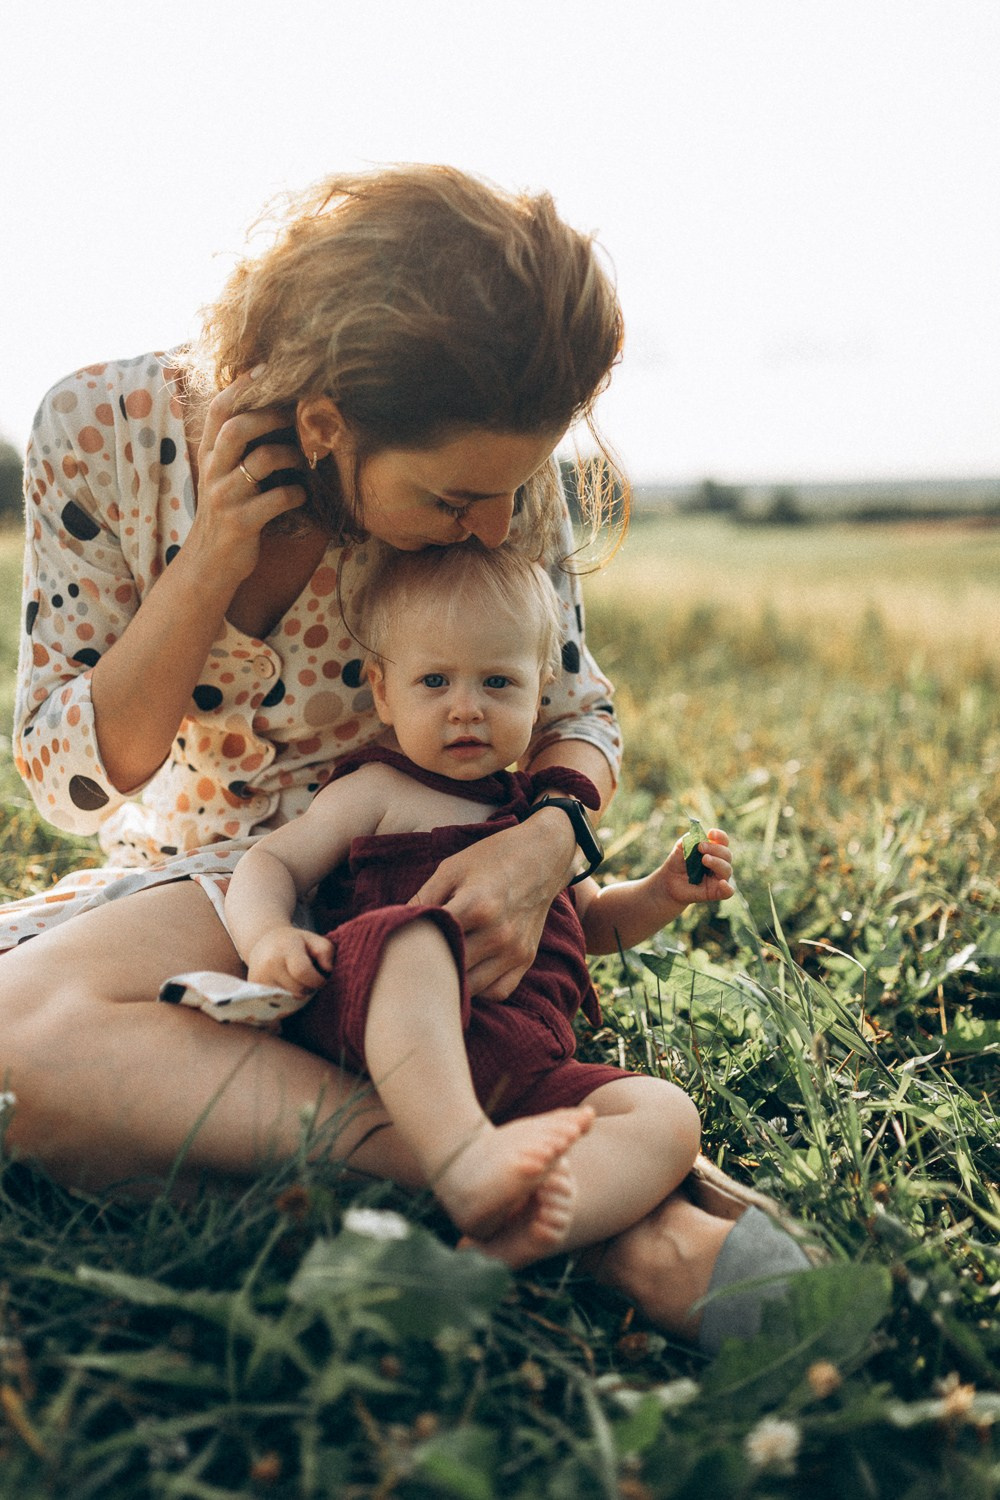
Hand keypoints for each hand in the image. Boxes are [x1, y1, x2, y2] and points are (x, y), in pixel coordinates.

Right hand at [186, 373, 308, 586]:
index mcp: (209, 455)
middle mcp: (212, 472)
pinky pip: (276, 500)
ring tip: (304, 458)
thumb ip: (238, 446)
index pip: (217, 410)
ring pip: (260, 462)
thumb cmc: (228, 512)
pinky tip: (302, 494)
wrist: (210, 563)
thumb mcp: (225, 475)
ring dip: (290, 455)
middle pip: (236, 430)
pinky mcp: (241, 523)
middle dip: (269, 416)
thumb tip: (272, 407)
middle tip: (295, 415)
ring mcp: (224, 498)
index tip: (266, 368)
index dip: (240, 387)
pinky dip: (296, 493)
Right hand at [245, 927, 333, 1000]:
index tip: (321, 979)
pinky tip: (288, 987)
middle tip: (309, 980)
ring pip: (288, 1000)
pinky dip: (286, 999)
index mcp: (285, 949)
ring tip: (297, 982)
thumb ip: (326, 951)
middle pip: (297, 990)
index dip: (317, 980)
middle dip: (309, 988)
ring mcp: (259, 978)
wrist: (264, 943)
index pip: (303, 972)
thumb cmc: (295, 943)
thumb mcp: (314, 940)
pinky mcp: (255, 989)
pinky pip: (277, 1003)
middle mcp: (269, 964)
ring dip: (298, 995)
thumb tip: (328, 969)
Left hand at [410, 814, 575, 998]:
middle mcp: (498, 934)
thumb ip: (423, 898)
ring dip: (452, 983)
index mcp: (476, 906)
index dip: (410, 947)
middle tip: (412, 965)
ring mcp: (514, 950)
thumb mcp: (451, 868)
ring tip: (436, 973)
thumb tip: (393, 923)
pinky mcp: (526, 959)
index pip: (432, 942)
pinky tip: (468, 974)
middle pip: (450, 970)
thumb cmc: (492, 857)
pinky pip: (498, 992)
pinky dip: (480, 990)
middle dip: (427, 969)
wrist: (543, 856)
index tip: (399, 947)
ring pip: (472, 989)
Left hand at [659, 828, 734, 906]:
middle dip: (715, 848)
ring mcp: (719, 878)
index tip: (711, 833)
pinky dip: (727, 888)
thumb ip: (686, 842)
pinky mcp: (716, 892)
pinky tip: (721, 883)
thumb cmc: (677, 863)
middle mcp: (720, 863)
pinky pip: (728, 891)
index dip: (720, 836)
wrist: (669, 882)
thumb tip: (693, 837)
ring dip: (717, 862)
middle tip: (701, 847)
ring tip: (704, 859)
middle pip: (727, 854)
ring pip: (727, 869)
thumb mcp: (679, 850)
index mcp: (714, 850)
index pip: (723, 841)